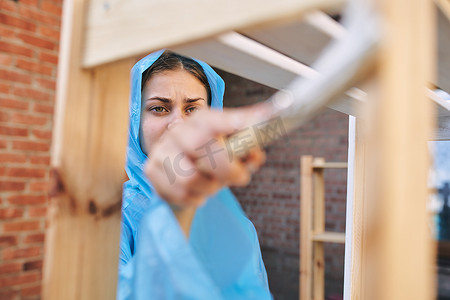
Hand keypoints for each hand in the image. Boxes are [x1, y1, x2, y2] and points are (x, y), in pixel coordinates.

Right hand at [144, 106, 266, 208]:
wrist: (179, 173)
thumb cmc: (210, 159)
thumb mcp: (231, 149)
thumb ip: (247, 149)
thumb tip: (256, 155)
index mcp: (200, 120)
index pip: (212, 120)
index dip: (231, 122)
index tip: (252, 124)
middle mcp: (177, 131)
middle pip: (201, 148)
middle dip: (227, 169)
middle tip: (239, 176)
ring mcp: (161, 150)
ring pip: (190, 178)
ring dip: (209, 187)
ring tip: (212, 184)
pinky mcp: (151, 170)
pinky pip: (179, 192)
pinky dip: (195, 197)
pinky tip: (197, 191)